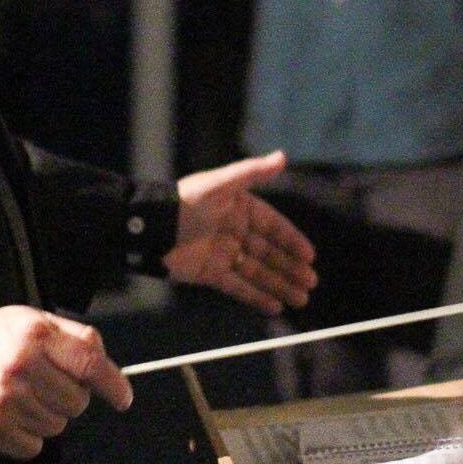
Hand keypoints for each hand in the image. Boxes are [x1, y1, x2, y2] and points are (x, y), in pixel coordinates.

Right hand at [0, 307, 132, 459]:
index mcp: (36, 337)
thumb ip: (77, 338)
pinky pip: (33, 447)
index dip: (113, 385)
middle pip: (77, 402)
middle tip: (48, 384)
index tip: (123, 399)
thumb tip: (109, 369)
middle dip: (70, 396)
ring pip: (57, 427)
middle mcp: (19, 368)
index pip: (89, 364)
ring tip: (26, 396)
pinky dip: (28, 436)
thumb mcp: (39, 321)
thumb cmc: (3, 340)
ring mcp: (3, 401)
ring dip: (48, 416)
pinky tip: (14, 414)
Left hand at [168, 150, 316, 314]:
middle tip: (311, 282)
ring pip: (258, 273)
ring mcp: (224, 254)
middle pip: (269, 253)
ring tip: (301, 299)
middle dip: (291, 268)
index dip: (292, 241)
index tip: (310, 256)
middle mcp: (235, 231)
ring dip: (280, 285)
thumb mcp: (221, 184)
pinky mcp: (211, 273)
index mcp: (240, 208)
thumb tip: (283, 157)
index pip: (273, 226)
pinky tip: (275, 307)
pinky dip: (257, 297)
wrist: (151, 227)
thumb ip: (252, 172)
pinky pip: (239, 287)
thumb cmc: (184, 201)